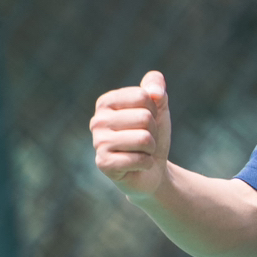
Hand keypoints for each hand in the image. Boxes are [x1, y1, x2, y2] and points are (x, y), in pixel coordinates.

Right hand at [90, 69, 172, 197]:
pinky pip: (140, 159)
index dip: (154, 111)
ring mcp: (98, 143)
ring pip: (144, 139)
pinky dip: (147, 163)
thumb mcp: (158, 107)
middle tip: (145, 141)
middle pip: (144, 117)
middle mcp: (97, 120)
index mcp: (106, 102)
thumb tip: (156, 92)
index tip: (146, 122)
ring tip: (141, 152)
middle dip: (153, 132)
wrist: (152, 170)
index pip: (142, 95)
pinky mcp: (104, 164)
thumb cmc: (151, 135)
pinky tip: (137, 166)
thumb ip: (156, 86)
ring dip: (151, 148)